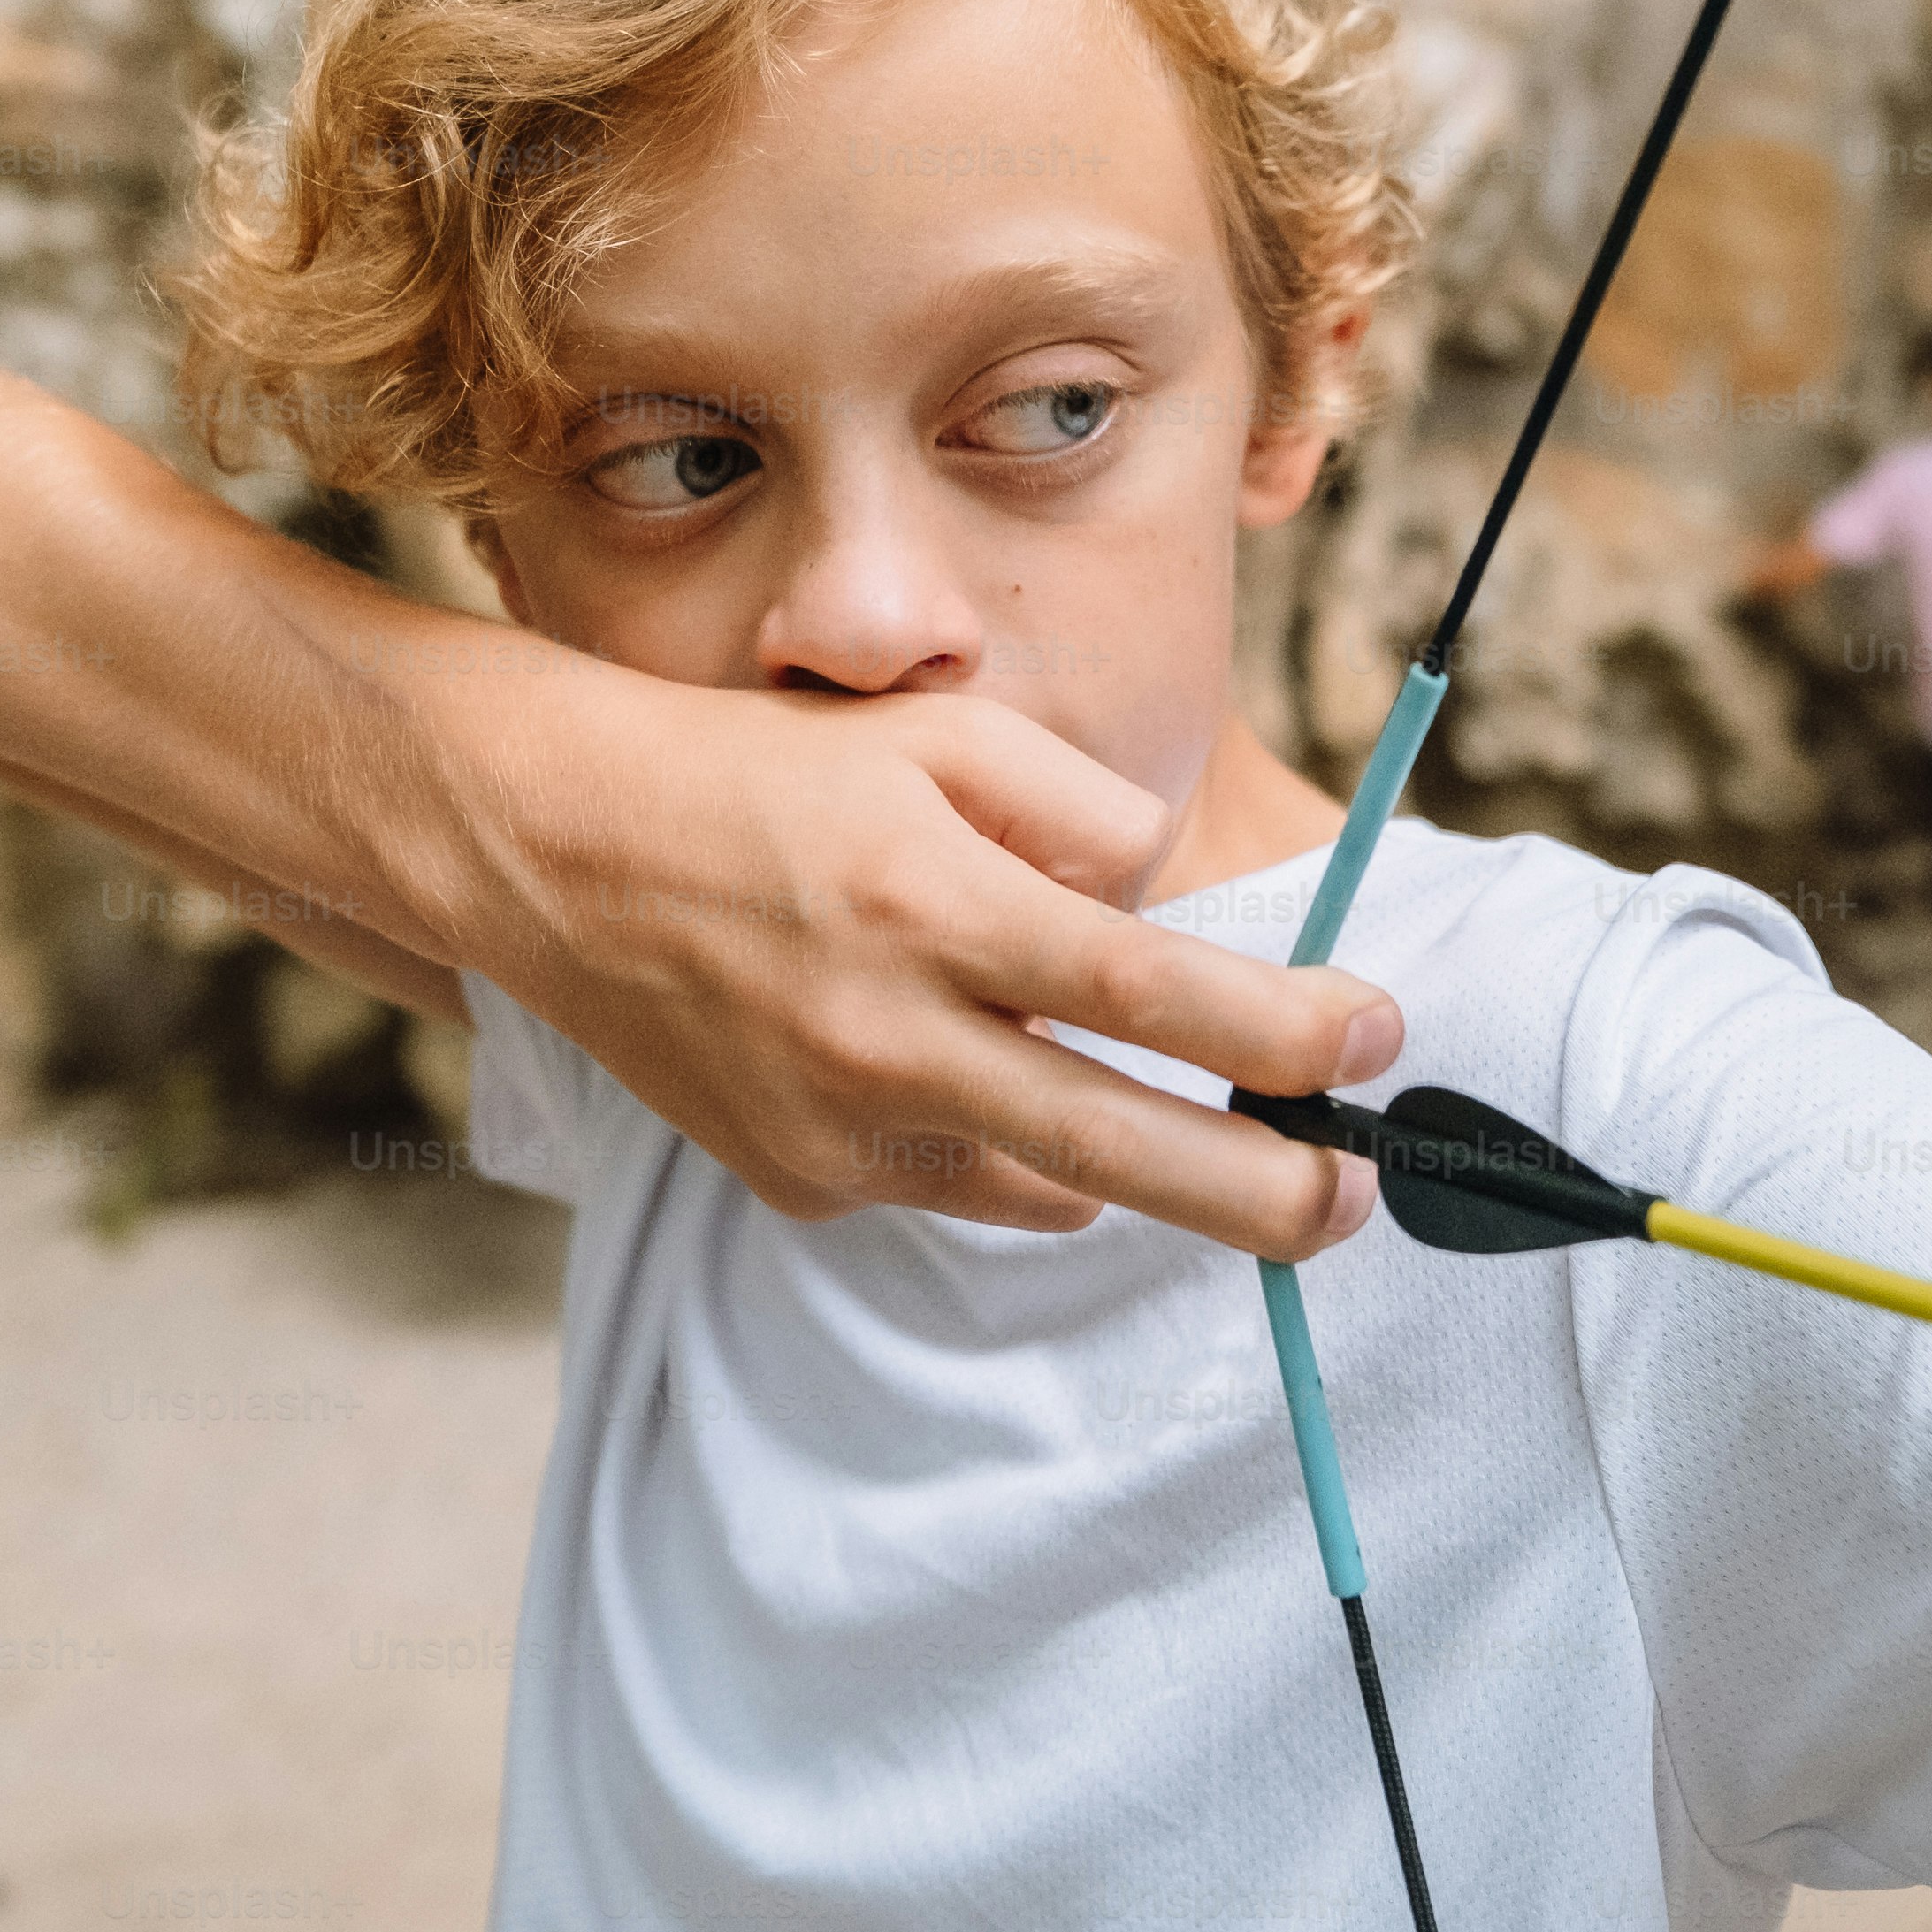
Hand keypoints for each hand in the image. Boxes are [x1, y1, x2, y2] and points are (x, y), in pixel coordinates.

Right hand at [418, 644, 1400, 1254]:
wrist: (551, 849)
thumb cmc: (761, 772)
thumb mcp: (937, 731)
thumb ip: (1080, 811)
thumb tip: (1168, 905)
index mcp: (935, 906)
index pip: (1156, 994)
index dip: (1290, 1033)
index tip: (1379, 1039)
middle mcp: (889, 1038)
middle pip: (1130, 1154)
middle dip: (1274, 1195)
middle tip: (1358, 1201)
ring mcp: (839, 1132)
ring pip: (1048, 1184)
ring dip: (1118, 1155)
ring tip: (1146, 1094)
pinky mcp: (798, 1185)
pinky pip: (950, 1182)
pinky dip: (986, 1136)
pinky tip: (943, 1057)